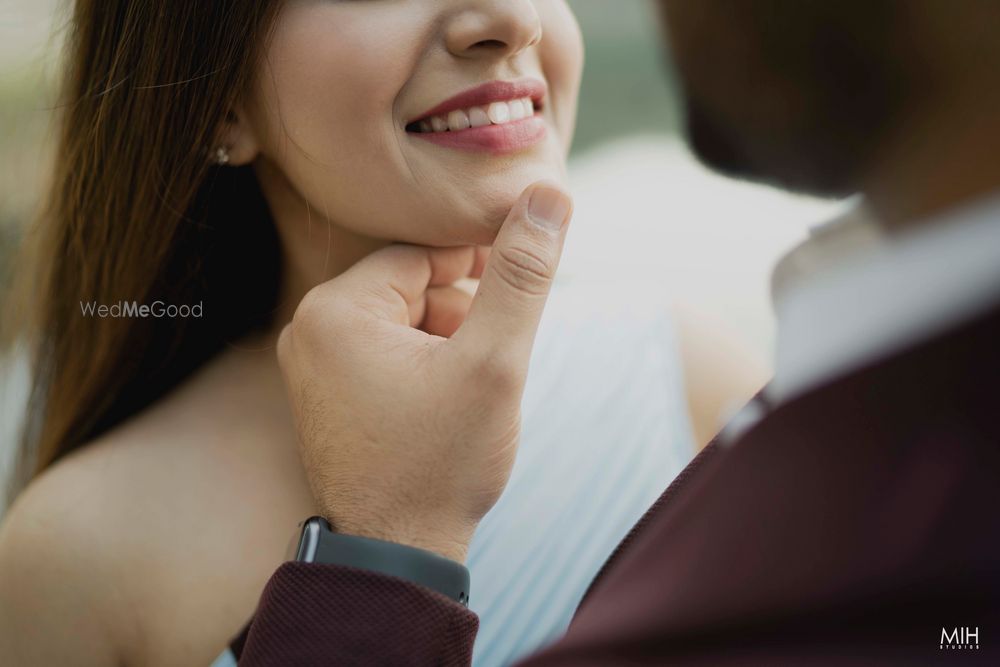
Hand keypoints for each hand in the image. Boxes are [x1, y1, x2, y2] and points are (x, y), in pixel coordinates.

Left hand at [277, 183, 571, 561]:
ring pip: (401, 321)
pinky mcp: (324, 394)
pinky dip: (423, 366)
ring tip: (470, 393)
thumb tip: (550, 196)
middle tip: (491, 365)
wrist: (396, 553)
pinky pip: (384, 353)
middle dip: (463, 316)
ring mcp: (312, 365)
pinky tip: (446, 406)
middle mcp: (308, 329)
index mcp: (335, 309)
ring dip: (446, 342)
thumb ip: (521, 274)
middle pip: (411, 286)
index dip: (479, 272)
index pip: (424, 255)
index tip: (515, 299)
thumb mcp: (493, 362)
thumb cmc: (440, 462)